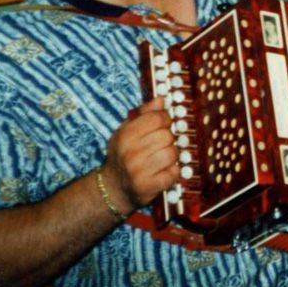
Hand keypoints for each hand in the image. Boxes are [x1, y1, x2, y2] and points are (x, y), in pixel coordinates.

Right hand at [101, 97, 179, 211]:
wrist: (113, 186)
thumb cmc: (124, 153)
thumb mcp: (127, 130)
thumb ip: (144, 113)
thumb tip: (161, 99)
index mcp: (125, 135)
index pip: (157, 118)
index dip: (165, 119)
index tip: (164, 124)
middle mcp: (130, 153)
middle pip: (167, 136)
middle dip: (168, 139)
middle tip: (161, 144)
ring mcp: (138, 171)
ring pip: (172, 154)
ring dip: (172, 156)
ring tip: (162, 157)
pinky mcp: (148, 187)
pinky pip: (174, 173)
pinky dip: (172, 172)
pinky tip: (163, 171)